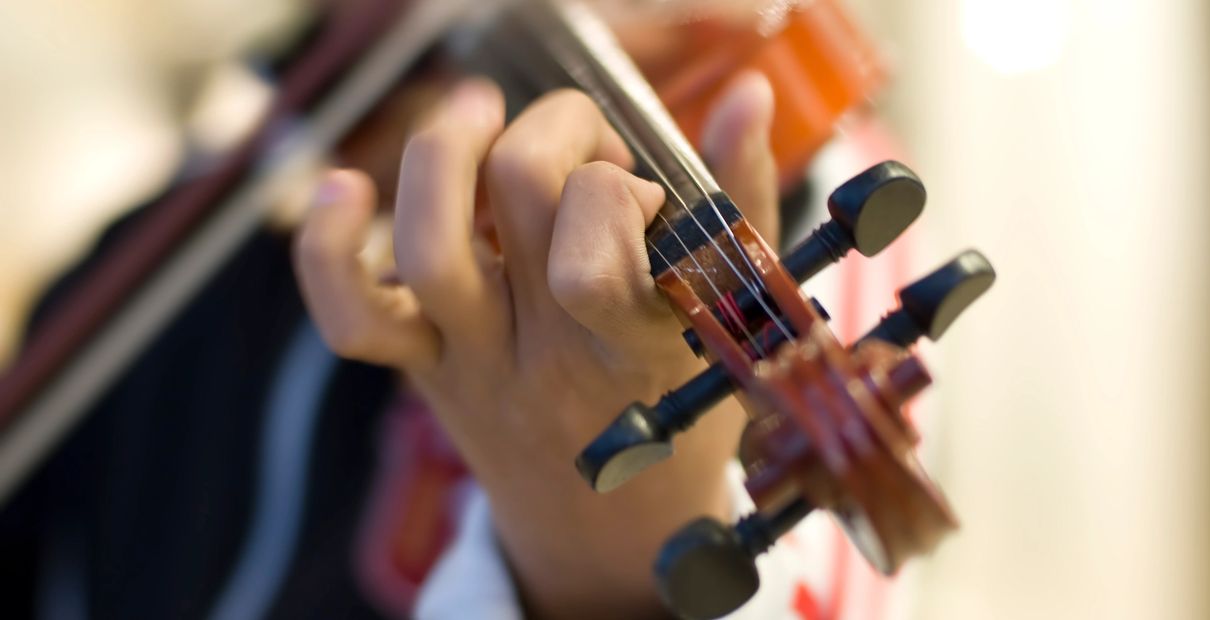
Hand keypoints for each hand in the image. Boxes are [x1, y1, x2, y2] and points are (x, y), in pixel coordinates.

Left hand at [295, 72, 777, 617]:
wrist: (608, 535)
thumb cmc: (677, 413)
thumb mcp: (727, 322)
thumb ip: (739, 202)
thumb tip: (745, 95)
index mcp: (634, 349)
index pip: (598, 254)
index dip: (616, 188)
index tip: (640, 193)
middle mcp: (546, 356)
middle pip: (520, 192)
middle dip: (558, 127)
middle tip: (587, 152)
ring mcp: (473, 363)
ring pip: (429, 244)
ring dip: (450, 149)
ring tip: (485, 116)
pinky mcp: (422, 366)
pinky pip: (351, 315)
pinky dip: (326, 246)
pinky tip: (344, 187)